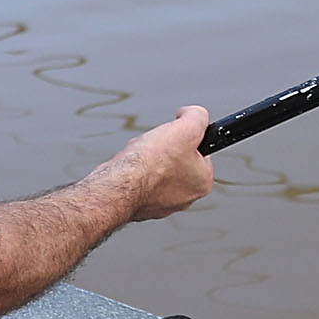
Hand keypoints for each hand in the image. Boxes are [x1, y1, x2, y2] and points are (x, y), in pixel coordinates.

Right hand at [107, 105, 215, 221]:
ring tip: (141, 155)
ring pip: (155, 166)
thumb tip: (194, 114)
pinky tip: (129, 166)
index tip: (177, 134)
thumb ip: (198, 116)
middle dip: (163, 146)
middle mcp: (184, 197)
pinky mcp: (138, 203)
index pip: (200, 150)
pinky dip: (132, 169)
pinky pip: (138, 177)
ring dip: (146, 155)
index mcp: (201, 183)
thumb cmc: (151, 164)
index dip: (186, 136)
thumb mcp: (188, 127)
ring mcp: (161, 204)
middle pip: (176, 157)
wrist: (118, 185)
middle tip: (157, 145)